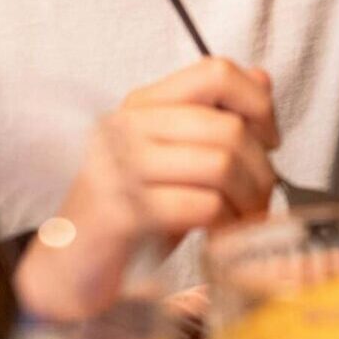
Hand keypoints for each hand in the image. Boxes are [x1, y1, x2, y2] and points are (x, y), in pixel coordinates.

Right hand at [14, 57, 277, 316]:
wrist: (70, 267)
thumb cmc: (130, 213)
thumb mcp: (175, 159)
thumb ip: (213, 119)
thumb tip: (262, 80)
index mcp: (144, 103)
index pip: (215, 72)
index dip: (258, 104)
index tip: (268, 141)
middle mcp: (128, 126)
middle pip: (227, 127)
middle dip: (261, 171)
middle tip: (261, 200)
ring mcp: (120, 166)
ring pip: (219, 165)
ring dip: (247, 201)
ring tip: (243, 221)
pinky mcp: (122, 212)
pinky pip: (200, 206)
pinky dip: (225, 225)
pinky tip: (219, 237)